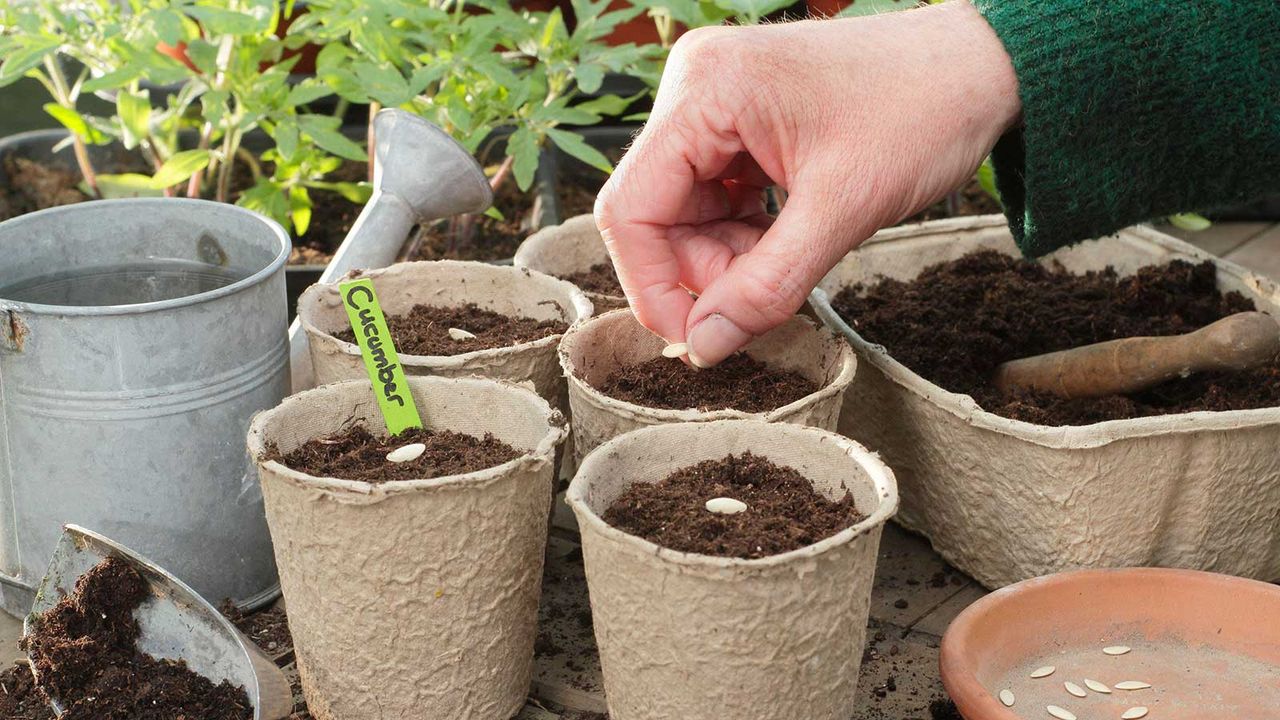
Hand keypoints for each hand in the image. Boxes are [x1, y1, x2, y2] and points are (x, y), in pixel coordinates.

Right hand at [594, 0, 1020, 366]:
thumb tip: (704, 346)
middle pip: (656, 214)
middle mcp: (696, 88)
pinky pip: (715, 197)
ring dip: (727, 257)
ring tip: (791, 258)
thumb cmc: (925, 109)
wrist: (984, 65)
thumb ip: (766, 285)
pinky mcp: (740, 121)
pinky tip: (788, 238)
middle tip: (763, 297)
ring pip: (685, 213)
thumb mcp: (843, 209)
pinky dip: (744, 235)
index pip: (631, 208)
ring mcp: (716, 103)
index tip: (697, 338)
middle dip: (704, 271)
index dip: (653, 285)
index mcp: (706, 90)